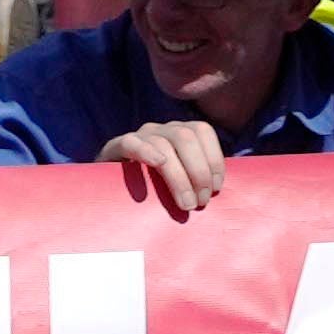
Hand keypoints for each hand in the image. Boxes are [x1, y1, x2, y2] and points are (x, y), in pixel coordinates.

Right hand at [106, 116, 228, 220]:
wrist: (113, 192)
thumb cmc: (157, 192)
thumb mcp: (182, 183)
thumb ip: (198, 181)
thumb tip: (219, 195)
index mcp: (180, 133)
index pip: (202, 130)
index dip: (213, 157)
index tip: (216, 188)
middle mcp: (161, 130)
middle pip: (185, 137)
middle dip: (198, 171)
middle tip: (200, 202)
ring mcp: (139, 136)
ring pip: (163, 144)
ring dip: (179, 176)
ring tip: (185, 204)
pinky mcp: (115, 147)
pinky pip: (130, 142)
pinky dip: (146, 152)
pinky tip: (157, 164)